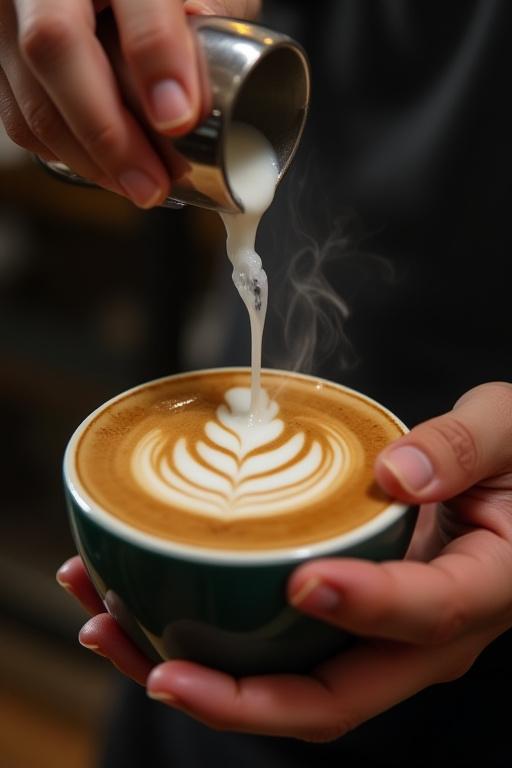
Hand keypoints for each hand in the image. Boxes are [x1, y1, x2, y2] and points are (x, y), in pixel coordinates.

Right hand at [0, 0, 259, 206]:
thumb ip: (209, 26)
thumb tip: (191, 106)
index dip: (157, 55)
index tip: (181, 117)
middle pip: (55, 45)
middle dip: (109, 133)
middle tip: (152, 184)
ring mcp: (12, 12)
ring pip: (30, 91)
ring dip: (88, 157)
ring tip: (141, 186)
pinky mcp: (2, 51)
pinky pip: (20, 114)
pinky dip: (66, 152)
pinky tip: (108, 169)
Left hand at [57, 381, 511, 741]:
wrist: (511, 499)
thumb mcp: (508, 434)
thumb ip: (463, 447)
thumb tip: (398, 474)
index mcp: (480, 589)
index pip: (424, 613)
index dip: (363, 607)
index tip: (303, 582)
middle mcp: (422, 638)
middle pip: (332, 698)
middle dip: (238, 695)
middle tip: (156, 661)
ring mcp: (376, 640)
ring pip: (286, 688)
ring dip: (194, 673)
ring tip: (107, 627)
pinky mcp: (341, 625)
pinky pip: (272, 651)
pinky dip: (202, 638)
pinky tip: (134, 601)